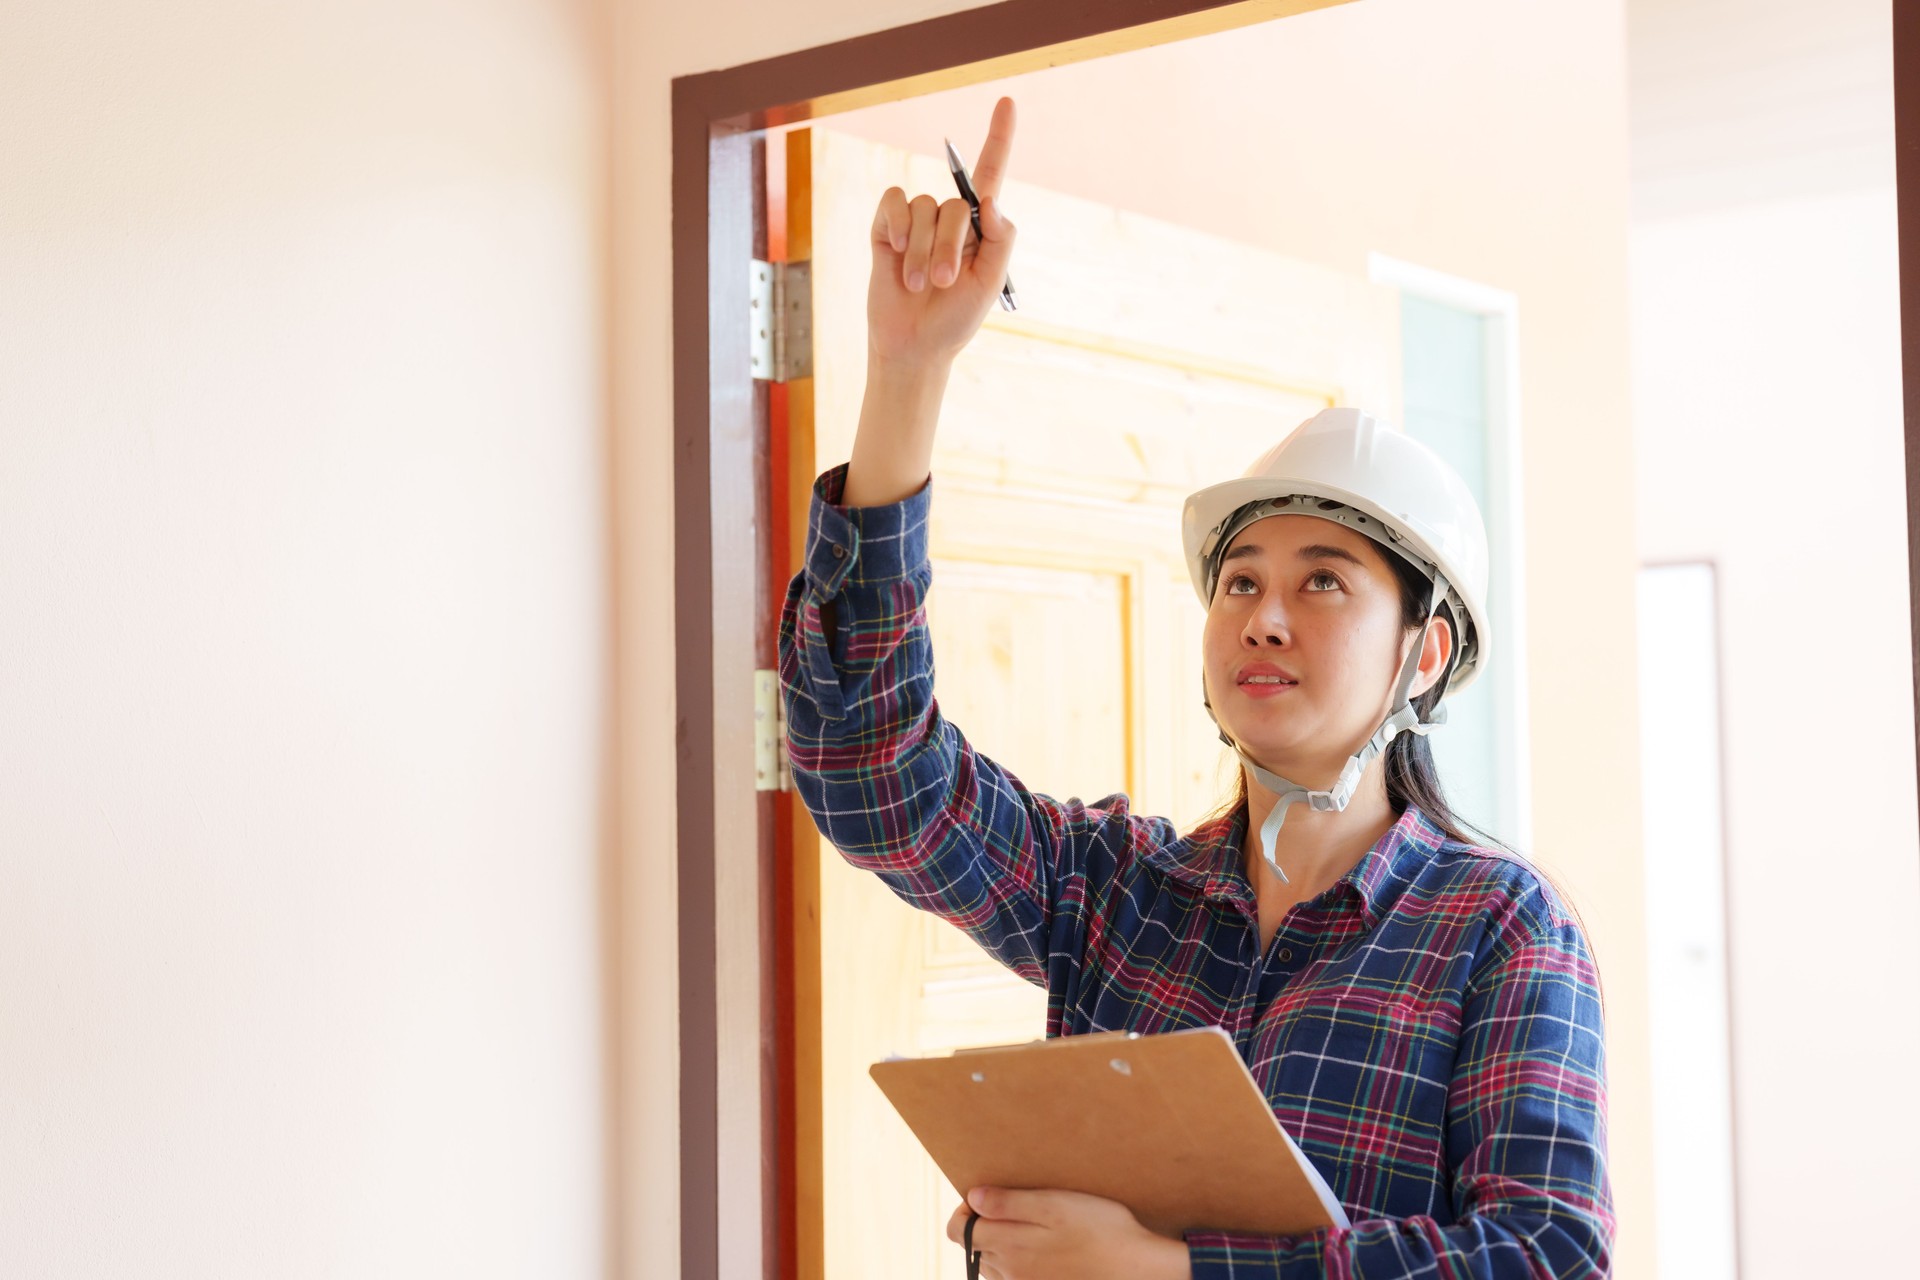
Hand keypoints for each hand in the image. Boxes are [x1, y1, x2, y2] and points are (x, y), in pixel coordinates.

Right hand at [866, 95, 1018, 368]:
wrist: (914, 346)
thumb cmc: (956, 319)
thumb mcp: (990, 283)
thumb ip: (1001, 239)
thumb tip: (990, 199)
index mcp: (980, 228)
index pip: (990, 173)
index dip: (999, 137)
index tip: (1008, 102)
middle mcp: (950, 218)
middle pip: (955, 204)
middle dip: (948, 246)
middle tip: (941, 283)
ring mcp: (916, 222)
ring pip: (923, 208)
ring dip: (920, 250)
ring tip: (917, 284)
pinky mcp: (885, 227)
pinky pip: (894, 202)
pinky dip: (895, 225)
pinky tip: (893, 250)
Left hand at [945, 1186, 1191, 1279]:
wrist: (1136, 1267)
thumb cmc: (1100, 1229)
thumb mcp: (1054, 1204)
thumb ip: (1008, 1203)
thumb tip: (973, 1197)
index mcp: (1008, 1245)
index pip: (958, 1231)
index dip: (964, 1209)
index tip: (985, 1195)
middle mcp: (1010, 1271)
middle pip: (973, 1246)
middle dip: (982, 1223)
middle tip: (1012, 1203)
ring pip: (991, 1262)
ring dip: (998, 1241)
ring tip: (1028, 1223)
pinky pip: (1012, 1275)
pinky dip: (1015, 1258)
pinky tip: (1042, 1245)